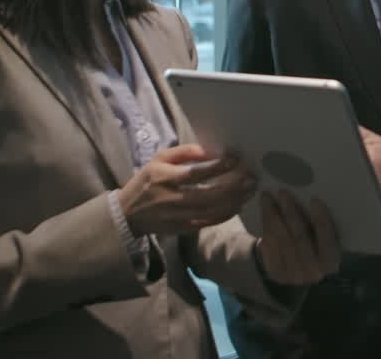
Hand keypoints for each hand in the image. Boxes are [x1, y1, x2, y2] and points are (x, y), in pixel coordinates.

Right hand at [117, 144, 256, 236]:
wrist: (128, 214)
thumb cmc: (148, 181)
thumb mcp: (160, 159)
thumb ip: (185, 152)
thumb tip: (212, 150)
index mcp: (165, 178)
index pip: (195, 173)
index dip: (217, 167)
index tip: (236, 159)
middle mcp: (172, 199)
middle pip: (208, 196)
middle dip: (234, 187)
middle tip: (252, 178)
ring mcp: (178, 217)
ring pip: (212, 212)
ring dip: (234, 201)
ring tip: (250, 191)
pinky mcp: (182, 229)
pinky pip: (209, 223)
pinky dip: (226, 215)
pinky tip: (238, 205)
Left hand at [255, 190, 340, 285]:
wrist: (296, 266)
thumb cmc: (314, 243)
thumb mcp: (322, 238)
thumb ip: (320, 225)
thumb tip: (311, 198)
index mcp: (330, 262)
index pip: (327, 240)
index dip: (321, 220)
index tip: (314, 200)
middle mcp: (313, 272)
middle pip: (300, 238)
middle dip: (291, 213)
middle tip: (283, 192)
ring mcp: (293, 275)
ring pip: (281, 240)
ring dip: (273, 215)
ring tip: (268, 197)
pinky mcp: (275, 272)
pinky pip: (270, 245)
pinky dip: (266, 226)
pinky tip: (264, 211)